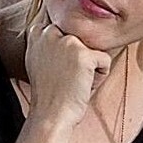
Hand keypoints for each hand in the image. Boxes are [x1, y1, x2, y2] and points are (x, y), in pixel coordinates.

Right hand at [25, 12, 110, 129]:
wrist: (50, 116)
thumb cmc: (48, 95)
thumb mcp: (37, 61)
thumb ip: (46, 42)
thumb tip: (58, 28)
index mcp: (37, 34)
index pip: (63, 26)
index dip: (68, 48)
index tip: (60, 67)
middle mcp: (50, 33)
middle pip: (82, 38)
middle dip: (80, 56)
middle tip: (66, 77)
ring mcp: (68, 42)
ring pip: (93, 49)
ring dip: (89, 67)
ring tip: (74, 82)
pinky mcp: (84, 54)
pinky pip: (104, 61)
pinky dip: (99, 77)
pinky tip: (83, 86)